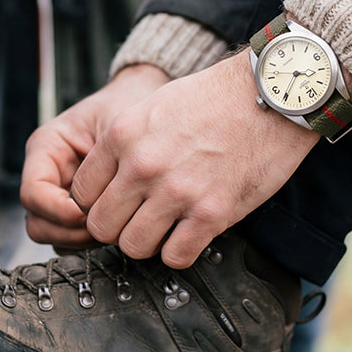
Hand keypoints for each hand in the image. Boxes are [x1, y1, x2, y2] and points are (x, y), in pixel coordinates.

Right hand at [20, 64, 169, 246]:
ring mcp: (61, 195)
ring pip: (55, 236)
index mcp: (46, 149)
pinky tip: (119, 227)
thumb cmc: (126, 105)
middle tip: (104, 227)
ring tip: (115, 227)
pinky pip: (75, 238)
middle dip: (70, 231)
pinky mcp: (79, 210)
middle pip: (38, 223)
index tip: (86, 214)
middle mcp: (48, 175)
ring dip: (82, 240)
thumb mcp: (115, 128)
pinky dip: (93, 241)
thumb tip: (98, 208)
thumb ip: (105, 164)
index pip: (33, 193)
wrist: (143, 99)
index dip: (57, 210)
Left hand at [68, 50, 318, 267]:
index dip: (97, 202)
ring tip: (165, 229)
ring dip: (147, 243)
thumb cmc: (219, 96)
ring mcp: (177, 192)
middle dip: (117, 227)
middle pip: (100, 226)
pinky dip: (180, 252)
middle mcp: (143, 165)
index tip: (115, 203)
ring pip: (132, 247)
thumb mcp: (155, 105)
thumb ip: (127, 142)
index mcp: (123, 136)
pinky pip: (176, 257)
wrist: (271, 95)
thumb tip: (112, 177)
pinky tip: (190, 234)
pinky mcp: (212, 213)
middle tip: (137, 220)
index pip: (81, 192)